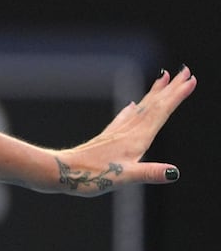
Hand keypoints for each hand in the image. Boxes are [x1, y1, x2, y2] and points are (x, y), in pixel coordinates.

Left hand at [52, 66, 195, 194]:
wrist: (59, 172)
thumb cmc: (90, 177)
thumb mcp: (124, 178)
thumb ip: (149, 173)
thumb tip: (173, 173)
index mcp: (136, 139)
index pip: (161, 112)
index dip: (176, 96)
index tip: (190, 80)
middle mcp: (127, 132)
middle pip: (153, 105)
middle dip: (170, 89)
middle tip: (185, 71)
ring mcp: (116, 134)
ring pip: (140, 108)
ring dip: (154, 94)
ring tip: (164, 79)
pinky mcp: (106, 139)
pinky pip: (124, 118)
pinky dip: (132, 109)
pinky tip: (132, 105)